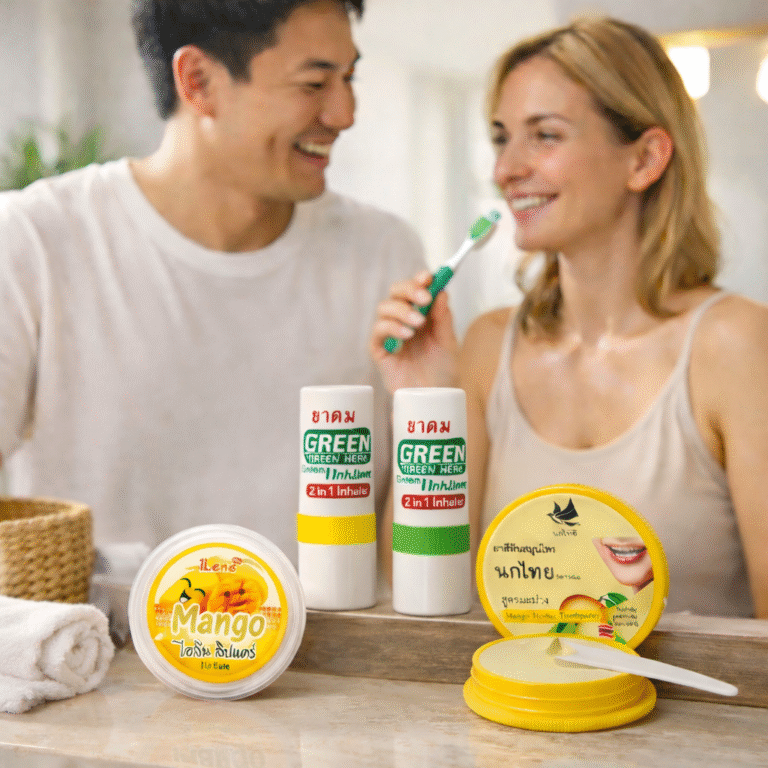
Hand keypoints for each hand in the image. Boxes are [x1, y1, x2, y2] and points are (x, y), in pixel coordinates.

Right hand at [369, 269, 458, 393]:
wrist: (434, 397)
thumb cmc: (442, 370)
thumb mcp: (448, 342)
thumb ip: (443, 318)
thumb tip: (442, 292)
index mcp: (421, 313)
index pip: (415, 288)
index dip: (419, 279)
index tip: (429, 277)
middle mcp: (403, 319)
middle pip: (396, 292)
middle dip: (409, 290)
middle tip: (424, 298)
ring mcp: (389, 333)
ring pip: (385, 307)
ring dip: (402, 310)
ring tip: (418, 324)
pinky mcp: (379, 349)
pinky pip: (378, 331)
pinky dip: (391, 328)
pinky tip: (407, 336)